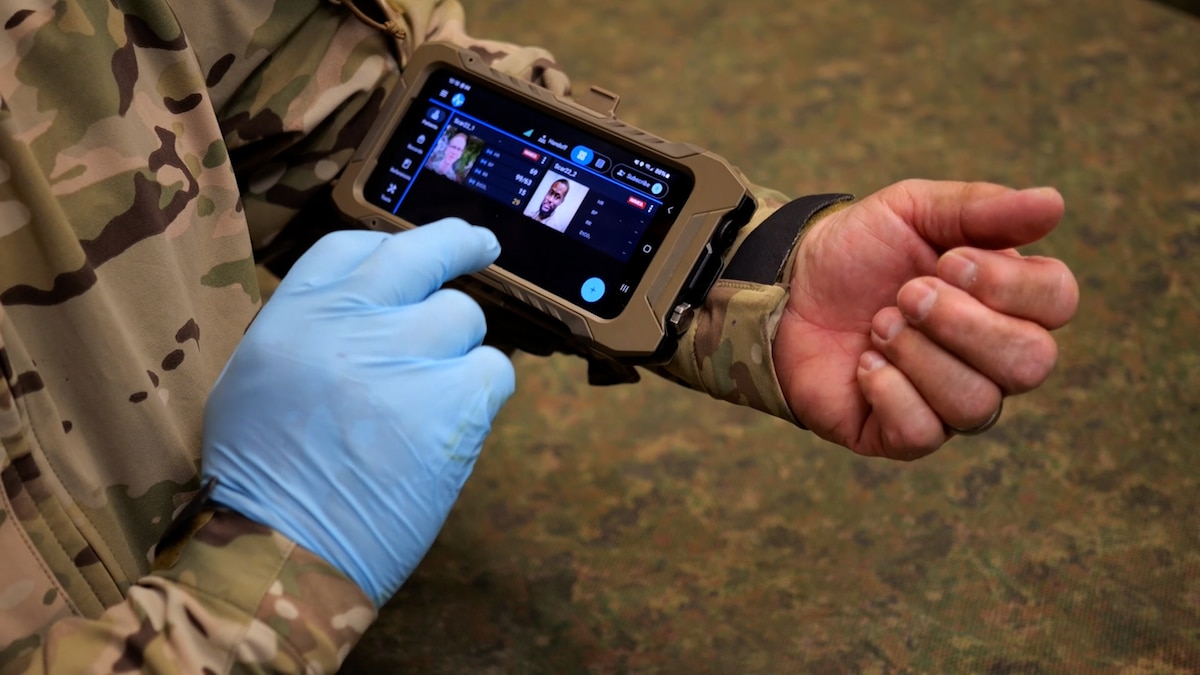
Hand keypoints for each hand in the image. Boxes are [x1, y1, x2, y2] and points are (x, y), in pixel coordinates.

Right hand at [201, 219, 513, 605]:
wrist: (280, 554)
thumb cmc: (264, 482)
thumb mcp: (257, 383)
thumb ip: (311, 335)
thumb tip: (368, 311)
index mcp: (294, 314)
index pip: (353, 247)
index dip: (389, 246)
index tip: (414, 253)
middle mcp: (350, 322)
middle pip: (423, 252)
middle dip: (459, 243)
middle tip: (480, 246)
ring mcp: (403, 357)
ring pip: (464, 317)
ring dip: (458, 353)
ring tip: (429, 403)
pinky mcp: (451, 403)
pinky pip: (494, 371)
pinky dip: (482, 394)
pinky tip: (453, 425)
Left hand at [775, 180, 1078, 459]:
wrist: (783, 286)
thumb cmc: (857, 250)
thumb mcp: (912, 210)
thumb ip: (981, 208)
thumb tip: (1054, 203)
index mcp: (1005, 299)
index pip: (1058, 301)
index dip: (1010, 283)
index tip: (949, 259)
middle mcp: (990, 358)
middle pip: (1031, 362)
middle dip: (962, 323)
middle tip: (906, 294)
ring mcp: (949, 402)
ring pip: (977, 403)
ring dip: (919, 355)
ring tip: (878, 325)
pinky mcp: (901, 435)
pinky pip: (922, 433)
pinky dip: (889, 391)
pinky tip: (864, 363)